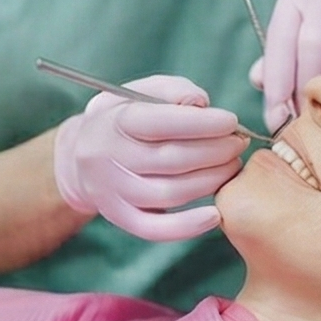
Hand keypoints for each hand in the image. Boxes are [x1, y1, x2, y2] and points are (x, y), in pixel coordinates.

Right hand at [53, 75, 245, 240]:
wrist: (81, 156)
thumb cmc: (125, 117)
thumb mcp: (141, 91)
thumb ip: (174, 90)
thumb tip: (202, 104)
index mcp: (115, 121)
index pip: (160, 123)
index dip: (202, 124)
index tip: (231, 122)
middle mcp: (110, 158)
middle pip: (170, 160)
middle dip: (215, 151)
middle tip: (239, 144)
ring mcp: (113, 192)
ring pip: (169, 194)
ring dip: (210, 181)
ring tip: (232, 166)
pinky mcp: (120, 218)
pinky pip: (155, 229)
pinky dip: (187, 227)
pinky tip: (215, 215)